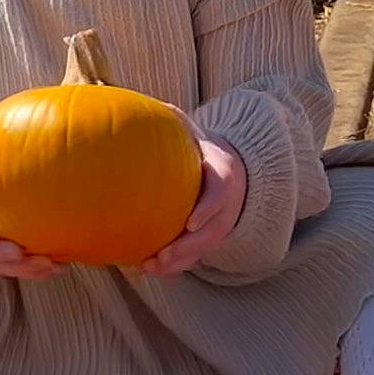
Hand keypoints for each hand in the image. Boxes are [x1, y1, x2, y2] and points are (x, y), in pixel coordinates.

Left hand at [138, 125, 246, 275]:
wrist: (230, 171)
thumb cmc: (201, 149)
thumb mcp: (195, 130)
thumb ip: (175, 120)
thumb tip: (144, 106)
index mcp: (224, 174)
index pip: (220, 194)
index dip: (207, 210)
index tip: (190, 223)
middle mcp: (227, 206)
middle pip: (211, 232)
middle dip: (188, 247)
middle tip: (161, 255)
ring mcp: (219, 225)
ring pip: (202, 251)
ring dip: (177, 263)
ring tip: (148, 268)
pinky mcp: (209, 238)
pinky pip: (194, 257)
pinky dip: (173, 266)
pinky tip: (146, 268)